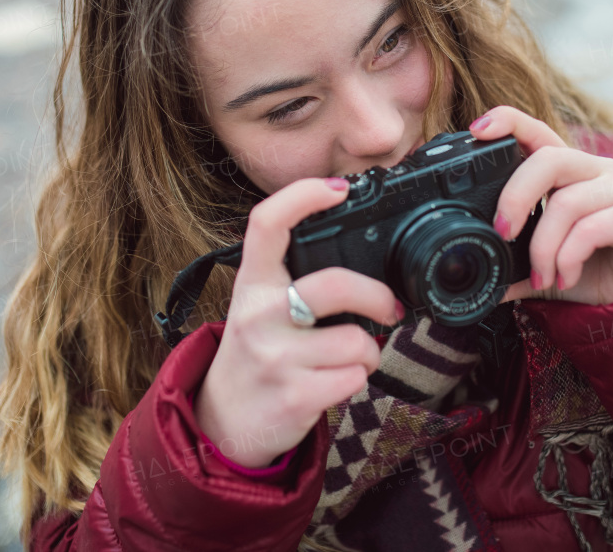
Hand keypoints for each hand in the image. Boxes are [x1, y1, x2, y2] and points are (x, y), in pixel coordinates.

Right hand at [195, 176, 402, 467]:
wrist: (223, 423)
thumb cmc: (256, 352)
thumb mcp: (258, 305)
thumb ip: (292, 275)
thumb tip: (361, 246)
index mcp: (251, 283)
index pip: (267, 222)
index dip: (304, 195)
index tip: (339, 188)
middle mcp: (258, 315)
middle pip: (335, 284)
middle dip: (377, 297)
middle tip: (389, 308)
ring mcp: (275, 358)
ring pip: (358, 341)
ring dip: (369, 352)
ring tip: (350, 357)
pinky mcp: (295, 397)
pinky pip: (356, 378)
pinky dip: (359, 379)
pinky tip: (336, 381)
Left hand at [469, 106, 612, 306]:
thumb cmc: (594, 267)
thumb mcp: (545, 262)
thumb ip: (514, 265)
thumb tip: (480, 282)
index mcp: (569, 172)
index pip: (537, 132)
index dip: (509, 122)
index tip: (478, 130)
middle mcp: (596, 170)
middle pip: (548, 160)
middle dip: (515, 197)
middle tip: (502, 233)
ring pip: (566, 203)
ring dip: (543, 247)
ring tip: (541, 275)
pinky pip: (591, 229)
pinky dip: (568, 258)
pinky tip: (565, 277)